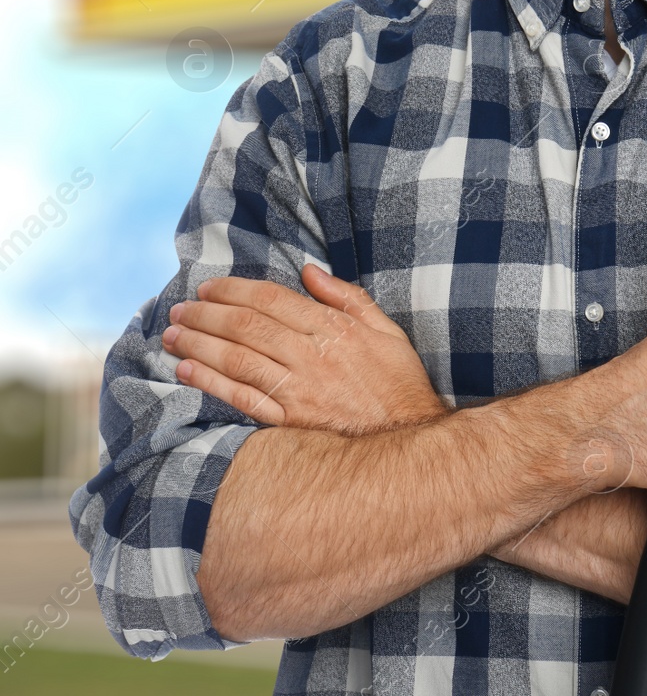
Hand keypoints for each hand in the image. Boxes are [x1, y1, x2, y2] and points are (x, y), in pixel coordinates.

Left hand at [162, 265, 445, 434]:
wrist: (410, 440)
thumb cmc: (399, 384)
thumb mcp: (387, 331)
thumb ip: (348, 298)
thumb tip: (310, 272)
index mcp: (335, 329)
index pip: (272, 300)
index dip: (234, 290)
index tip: (209, 288)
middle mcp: (312, 355)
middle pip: (246, 326)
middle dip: (206, 314)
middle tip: (180, 309)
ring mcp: (299, 389)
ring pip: (237, 358)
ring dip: (198, 343)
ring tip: (171, 335)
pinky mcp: (290, 420)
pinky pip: (241, 397)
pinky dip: (210, 382)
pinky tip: (187, 370)